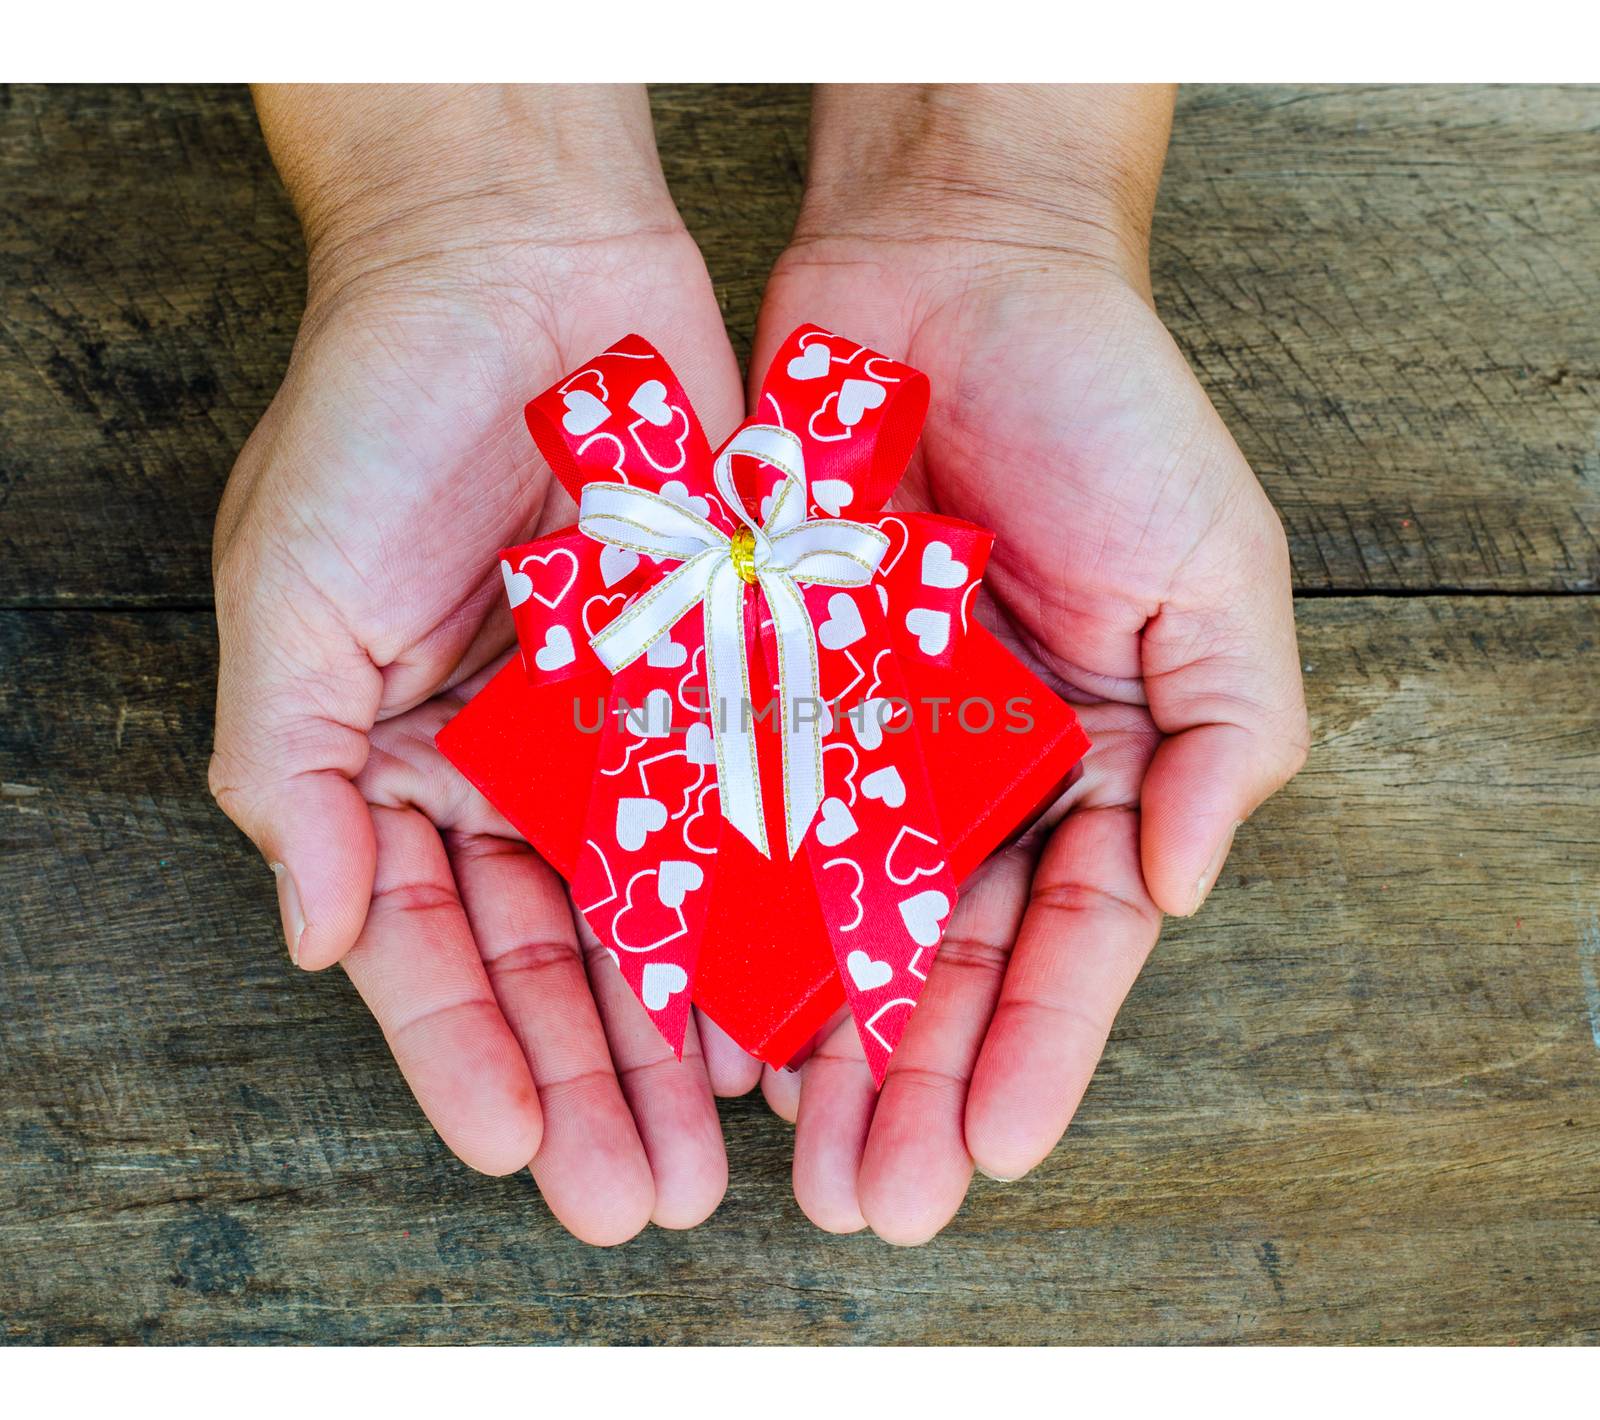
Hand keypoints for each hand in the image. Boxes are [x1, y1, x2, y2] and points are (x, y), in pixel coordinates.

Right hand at [209, 85, 756, 1242]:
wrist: (518, 260)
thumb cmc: (378, 413)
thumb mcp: (290, 589)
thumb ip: (297, 770)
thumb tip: (321, 935)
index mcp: (402, 766)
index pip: (435, 946)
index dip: (473, 1056)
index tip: (522, 1152)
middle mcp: (518, 769)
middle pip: (561, 959)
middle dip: (599, 1081)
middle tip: (646, 1197)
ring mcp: (626, 729)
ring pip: (669, 908)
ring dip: (695, 1027)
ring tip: (737, 1141)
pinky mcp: (723, 673)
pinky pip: (755, 805)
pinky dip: (777, 899)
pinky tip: (806, 995)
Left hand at [749, 85, 1308, 1241]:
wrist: (957, 269)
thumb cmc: (1107, 407)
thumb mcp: (1216, 570)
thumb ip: (1224, 737)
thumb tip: (1177, 890)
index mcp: (1091, 756)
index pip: (1067, 935)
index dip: (1036, 1047)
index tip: (993, 1151)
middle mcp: (975, 765)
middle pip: (941, 955)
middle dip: (911, 1082)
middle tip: (870, 1204)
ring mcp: (866, 731)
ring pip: (833, 913)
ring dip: (816, 1036)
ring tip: (788, 1153)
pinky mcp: (767, 679)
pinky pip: (742, 813)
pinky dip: (728, 908)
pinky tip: (710, 1009)